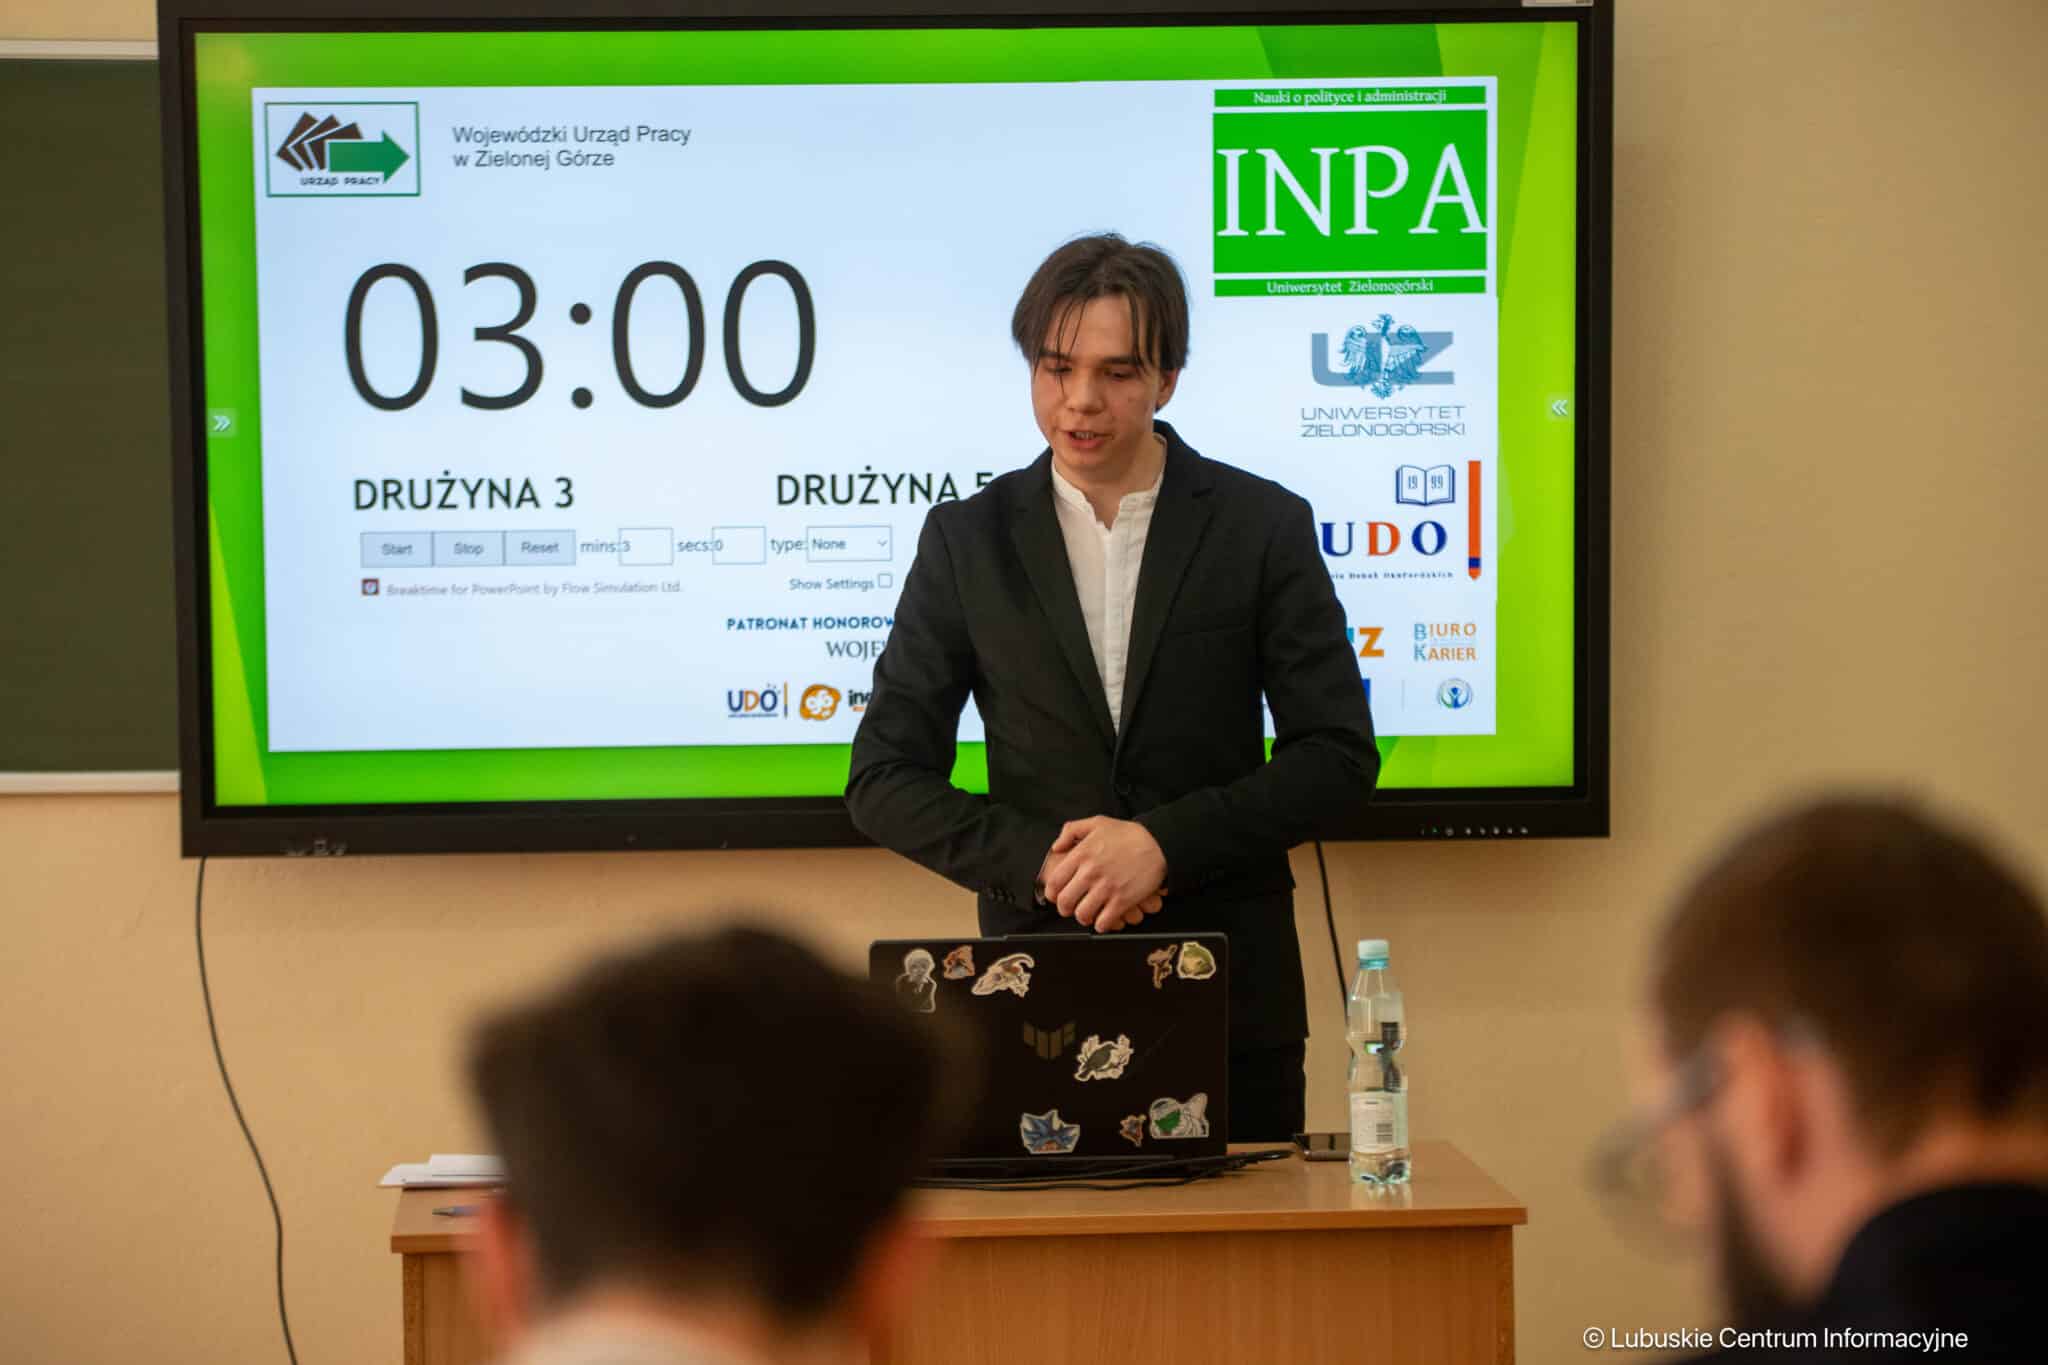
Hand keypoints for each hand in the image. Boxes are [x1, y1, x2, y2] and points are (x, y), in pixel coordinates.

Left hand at [1043, 817, 1168, 933]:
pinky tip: (1104, 918)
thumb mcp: (1098, 822)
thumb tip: (1056, 847)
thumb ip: (1071, 830)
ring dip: (1084, 917)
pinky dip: (1101, 924)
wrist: (1159, 844)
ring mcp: (1106, 888)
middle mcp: (1091, 873)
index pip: (1054, 882)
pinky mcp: (1122, 901)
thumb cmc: (1129, 834)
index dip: (1052, 893)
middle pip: (1065, 903)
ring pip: (1082, 915)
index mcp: (1081, 855)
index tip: (1057, 895)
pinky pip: (1103, 923)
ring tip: (1088, 913)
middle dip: (1065, 909)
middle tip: (1071, 907)